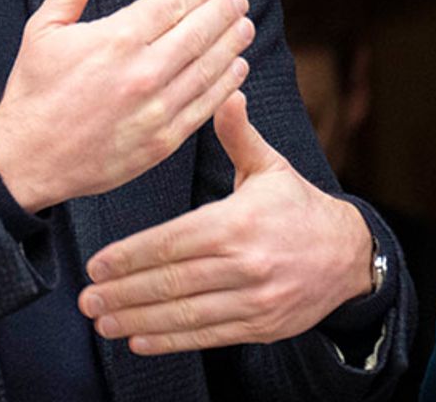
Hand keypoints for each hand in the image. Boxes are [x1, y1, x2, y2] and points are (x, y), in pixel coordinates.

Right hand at [0, 0, 254, 211]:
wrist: (26, 160)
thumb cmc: (34, 90)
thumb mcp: (43, 28)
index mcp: (116, 39)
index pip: (173, 4)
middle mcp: (142, 72)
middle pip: (199, 32)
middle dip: (225, 11)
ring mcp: (156, 109)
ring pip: (209, 68)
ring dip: (233, 44)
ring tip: (245, 26)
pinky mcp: (163, 141)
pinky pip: (206, 106)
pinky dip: (227, 84)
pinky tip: (237, 68)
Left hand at [77, 90, 373, 355]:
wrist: (349, 255)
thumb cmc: (298, 207)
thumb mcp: (270, 166)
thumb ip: (239, 135)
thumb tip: (227, 93)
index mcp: (239, 222)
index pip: (173, 242)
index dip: (130, 256)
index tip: (96, 265)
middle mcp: (246, 263)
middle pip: (172, 282)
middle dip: (123, 292)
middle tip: (86, 299)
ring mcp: (255, 300)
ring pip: (185, 314)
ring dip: (138, 321)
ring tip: (103, 322)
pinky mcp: (261, 326)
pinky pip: (208, 337)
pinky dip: (170, 341)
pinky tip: (139, 340)